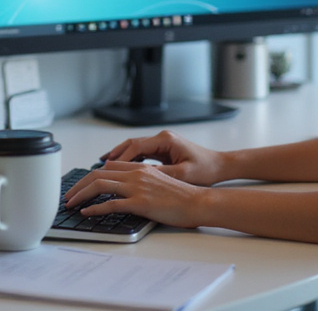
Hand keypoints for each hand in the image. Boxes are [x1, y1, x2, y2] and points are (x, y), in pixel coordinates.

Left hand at [63, 162, 212, 228]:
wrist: (198, 202)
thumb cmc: (181, 197)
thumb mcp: (158, 183)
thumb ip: (141, 182)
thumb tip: (124, 191)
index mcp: (140, 169)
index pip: (107, 168)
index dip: (89, 177)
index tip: (80, 187)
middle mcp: (136, 174)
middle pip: (98, 174)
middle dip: (79, 185)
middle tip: (68, 196)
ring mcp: (137, 187)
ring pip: (100, 185)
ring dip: (81, 195)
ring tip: (71, 204)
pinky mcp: (140, 202)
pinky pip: (111, 204)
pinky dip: (95, 208)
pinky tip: (87, 213)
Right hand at [100, 130, 227, 186]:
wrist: (220, 166)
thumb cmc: (205, 169)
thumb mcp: (182, 174)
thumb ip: (160, 174)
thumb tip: (139, 177)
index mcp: (166, 140)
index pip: (135, 146)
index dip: (119, 158)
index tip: (106, 169)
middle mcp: (161, 139)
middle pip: (130, 145)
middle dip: (113, 156)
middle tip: (97, 168)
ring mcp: (161, 144)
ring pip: (133, 149)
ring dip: (118, 158)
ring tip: (102, 168)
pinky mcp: (163, 151)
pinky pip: (140, 154)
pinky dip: (128, 161)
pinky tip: (119, 170)